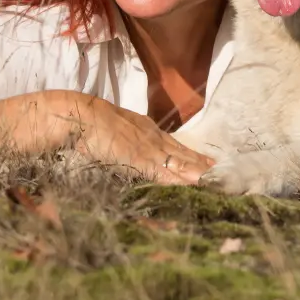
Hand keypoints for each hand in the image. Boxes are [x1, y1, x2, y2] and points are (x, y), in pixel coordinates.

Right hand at [76, 98, 215, 184]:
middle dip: (197, 162)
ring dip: (193, 171)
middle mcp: (151, 137)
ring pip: (176, 161)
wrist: (83, 116)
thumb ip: (123, 140)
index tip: (206, 160)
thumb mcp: (113, 129)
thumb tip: (123, 148)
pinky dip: (177, 178)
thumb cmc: (91, 124)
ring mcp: (147, 148)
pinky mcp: (140, 159)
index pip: (172, 143)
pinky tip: (192, 184)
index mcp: (144, 129)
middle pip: (179, 151)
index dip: (189, 153)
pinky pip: (163, 171)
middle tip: (216, 170)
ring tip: (211, 178)